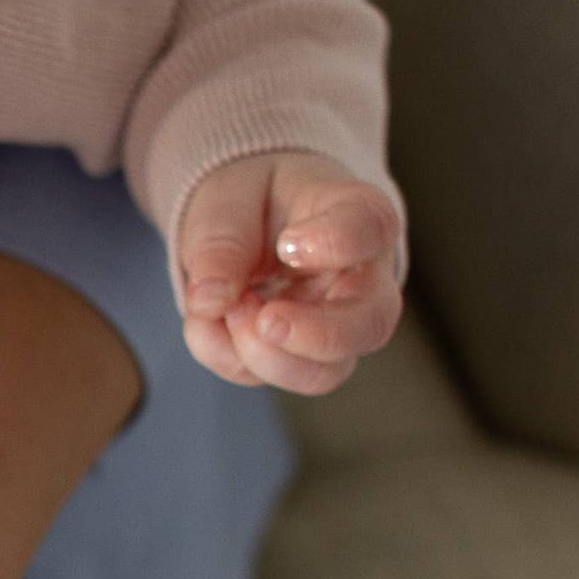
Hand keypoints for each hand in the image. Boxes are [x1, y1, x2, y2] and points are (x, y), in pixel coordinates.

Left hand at [171, 146, 404, 394]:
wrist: (246, 221)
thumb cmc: (252, 201)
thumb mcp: (229, 200)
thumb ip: (221, 241)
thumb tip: (207, 301)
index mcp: (357, 215)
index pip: (369, 229)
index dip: (336, 242)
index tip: (289, 243)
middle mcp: (361, 280)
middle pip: (370, 324)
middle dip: (316, 335)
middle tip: (266, 320)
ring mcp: (333, 328)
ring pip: (323, 372)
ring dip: (262, 354)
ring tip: (227, 308)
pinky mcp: (295, 360)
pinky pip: (264, 377)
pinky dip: (224, 354)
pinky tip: (209, 318)